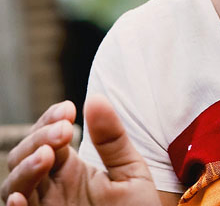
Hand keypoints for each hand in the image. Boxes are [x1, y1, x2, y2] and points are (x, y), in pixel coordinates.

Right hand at [1, 94, 160, 205]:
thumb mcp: (130, 173)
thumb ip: (112, 140)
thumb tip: (94, 98)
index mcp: (70, 168)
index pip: (47, 136)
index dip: (51, 118)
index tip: (69, 109)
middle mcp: (51, 188)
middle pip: (25, 156)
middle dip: (39, 137)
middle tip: (64, 130)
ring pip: (14, 185)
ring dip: (26, 167)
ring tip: (47, 155)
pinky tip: (19, 198)